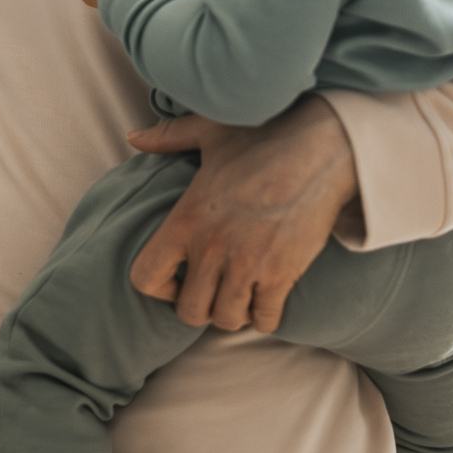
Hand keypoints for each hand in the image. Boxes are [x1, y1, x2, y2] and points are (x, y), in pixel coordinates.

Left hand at [126, 97, 357, 331]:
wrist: (320, 150)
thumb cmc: (263, 139)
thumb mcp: (208, 132)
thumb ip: (167, 137)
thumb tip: (132, 137)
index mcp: (185, 219)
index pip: (145, 277)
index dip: (158, 286)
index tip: (177, 279)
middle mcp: (211, 248)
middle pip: (190, 312)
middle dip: (200, 306)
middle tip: (214, 290)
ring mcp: (246, 265)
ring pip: (227, 320)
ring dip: (233, 312)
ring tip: (240, 293)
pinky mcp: (281, 275)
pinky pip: (265, 320)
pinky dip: (265, 315)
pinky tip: (267, 295)